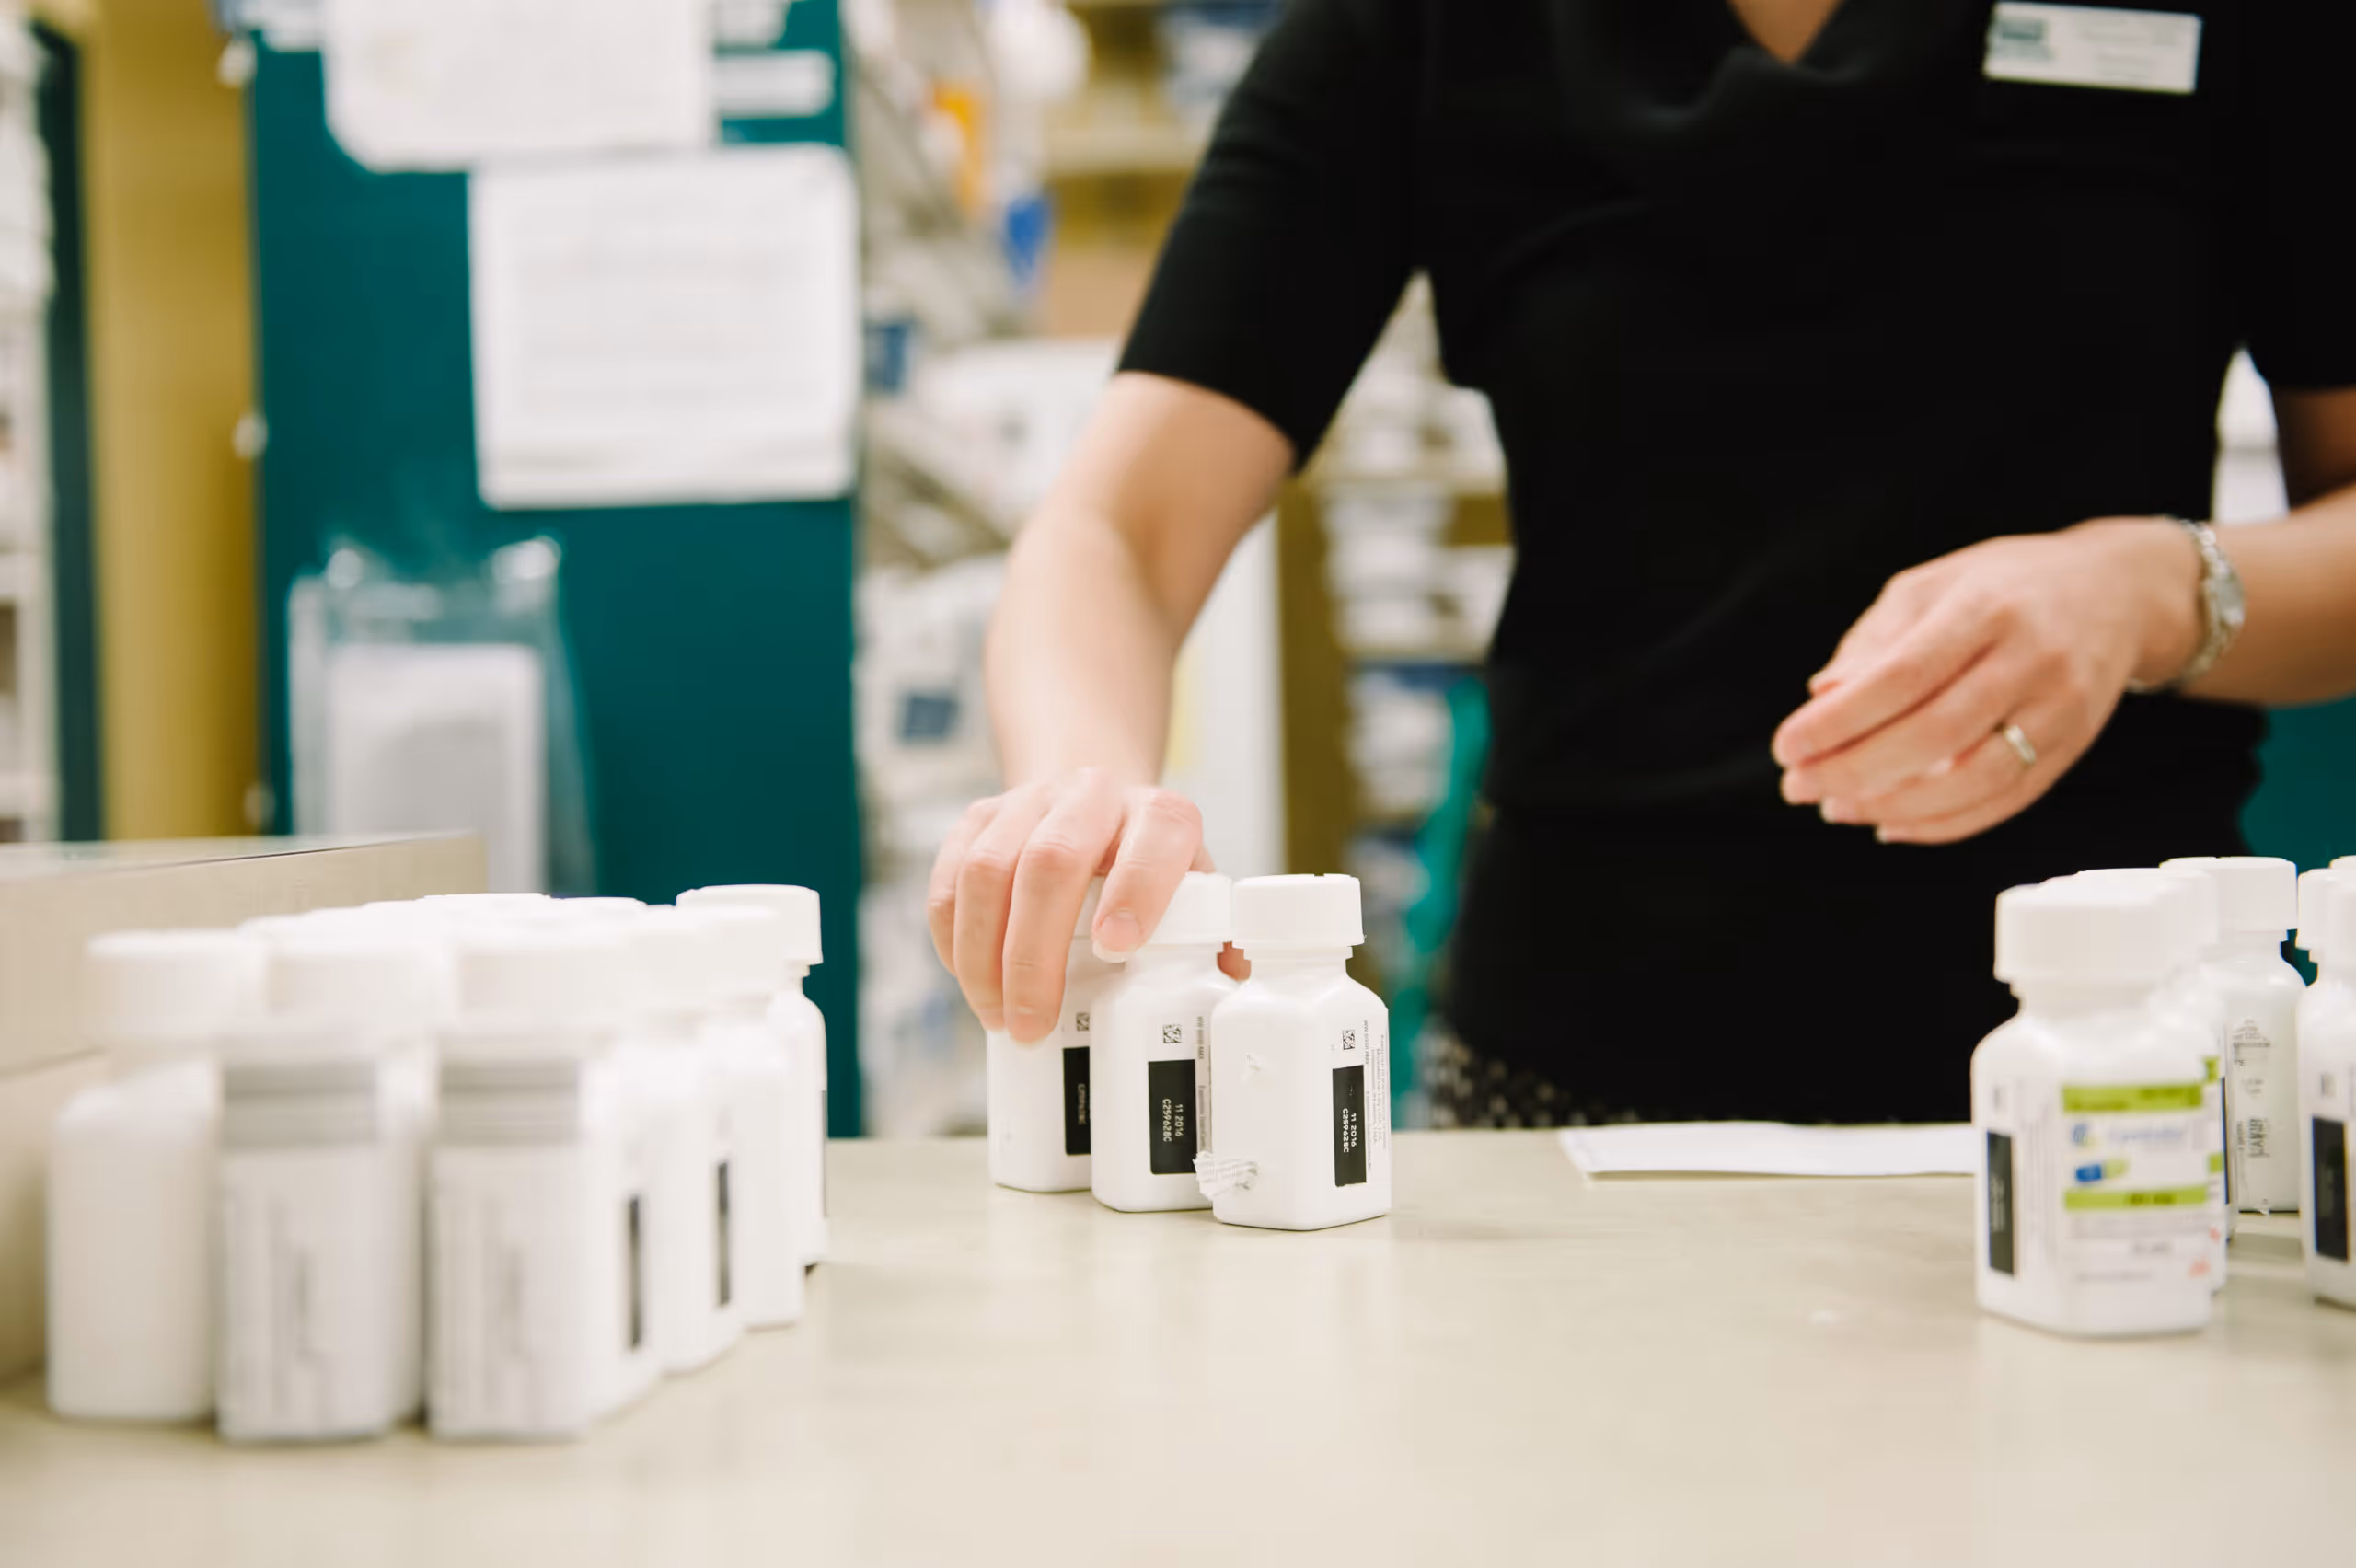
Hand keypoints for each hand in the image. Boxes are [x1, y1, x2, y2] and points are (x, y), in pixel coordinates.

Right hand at [926, 768, 1240, 1042]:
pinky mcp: (978, 818)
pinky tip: (971, 982)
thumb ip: (1217, 935)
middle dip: (1035, 954)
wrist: (1096, 802)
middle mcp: (1094, 795)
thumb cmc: (1152, 865)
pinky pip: (950, 878)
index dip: (1135, 891)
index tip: (1116, 949)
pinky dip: (953, 938)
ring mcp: (1029, 801)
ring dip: (985, 956)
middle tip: (1032, 1024)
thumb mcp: (1195, 888)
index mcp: (1160, 815)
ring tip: (997, 1016)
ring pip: (989, 871)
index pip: (1154, 840)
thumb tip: (1233, 983)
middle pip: (1052, 862)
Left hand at [1771, 520, 2200, 843]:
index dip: (1839, 720)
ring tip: (1837, 808)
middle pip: (1935, 734)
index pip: (1903, 676)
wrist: (2118, 591)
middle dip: (1854, 771)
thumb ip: (1874, 641)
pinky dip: (1943, 824)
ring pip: (1973, 779)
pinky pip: (2006, 801)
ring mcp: (2060, 708)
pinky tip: (1891, 822)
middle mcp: (2030, 658)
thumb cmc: (2007, 585)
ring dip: (1894, 806)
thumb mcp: (1932, 586)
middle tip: (1799, 786)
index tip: (1788, 746)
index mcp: (1985, 608)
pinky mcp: (2073, 746)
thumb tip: (1823, 696)